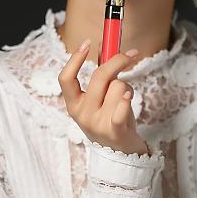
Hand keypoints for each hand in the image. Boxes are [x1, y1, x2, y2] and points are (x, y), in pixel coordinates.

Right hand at [58, 39, 149, 155]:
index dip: (75, 59)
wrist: (121, 155)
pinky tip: (127, 98)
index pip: (65, 78)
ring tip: (126, 100)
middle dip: (117, 61)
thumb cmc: (110, 119)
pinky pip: (121, 106)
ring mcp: (97, 123)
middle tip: (130, 54)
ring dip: (128, 87)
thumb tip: (104, 46)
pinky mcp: (115, 131)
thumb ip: (100, 74)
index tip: (87, 42)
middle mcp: (83, 114)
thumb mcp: (100, 98)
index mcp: (74, 105)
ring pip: (117, 87)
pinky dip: (127, 98)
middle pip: (99, 76)